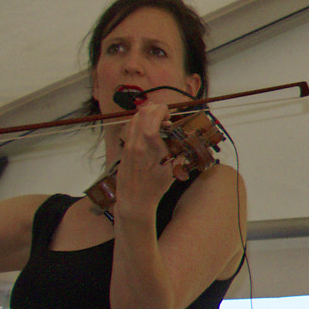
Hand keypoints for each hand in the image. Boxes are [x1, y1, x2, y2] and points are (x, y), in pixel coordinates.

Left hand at [111, 100, 180, 219]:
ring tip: (157, 119)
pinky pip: (130, 128)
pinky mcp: (124, 149)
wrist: (135, 200)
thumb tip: (184, 142)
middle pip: (142, 115)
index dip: (160, 111)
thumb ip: (177, 154)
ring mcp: (129, 146)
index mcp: (151, 151)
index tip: (168, 112)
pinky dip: (139, 121)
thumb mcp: (172, 171)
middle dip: (155, 108)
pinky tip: (147, 126)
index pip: (151, 121)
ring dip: (146, 113)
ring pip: (134, 119)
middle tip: (165, 115)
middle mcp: (137, 145)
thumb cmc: (155, 188)